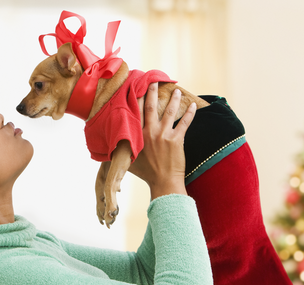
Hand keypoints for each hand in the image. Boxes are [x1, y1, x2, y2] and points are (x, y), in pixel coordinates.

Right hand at [129, 84, 195, 198]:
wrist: (164, 183)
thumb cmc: (146, 174)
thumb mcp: (129, 161)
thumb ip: (122, 150)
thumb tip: (110, 148)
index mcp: (137, 136)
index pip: (136, 112)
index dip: (137, 98)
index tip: (137, 88)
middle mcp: (150, 132)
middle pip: (151, 107)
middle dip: (152, 92)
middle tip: (154, 82)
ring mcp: (164, 135)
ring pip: (169, 112)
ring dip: (173, 99)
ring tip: (176, 90)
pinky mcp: (177, 140)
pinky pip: (185, 123)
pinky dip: (189, 113)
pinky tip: (193, 106)